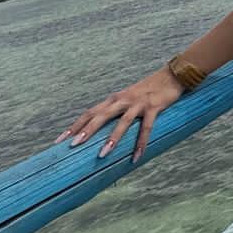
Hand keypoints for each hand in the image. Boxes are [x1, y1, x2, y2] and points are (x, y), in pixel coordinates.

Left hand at [57, 66, 183, 163]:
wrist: (172, 75)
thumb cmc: (149, 90)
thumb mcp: (128, 99)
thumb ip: (116, 111)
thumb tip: (103, 131)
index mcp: (114, 99)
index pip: (89, 112)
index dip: (75, 126)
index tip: (59, 141)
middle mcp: (122, 100)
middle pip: (100, 116)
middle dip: (86, 131)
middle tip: (73, 146)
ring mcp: (138, 104)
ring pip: (122, 122)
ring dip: (112, 138)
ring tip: (102, 155)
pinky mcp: (153, 107)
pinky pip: (146, 127)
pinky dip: (141, 143)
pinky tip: (137, 157)